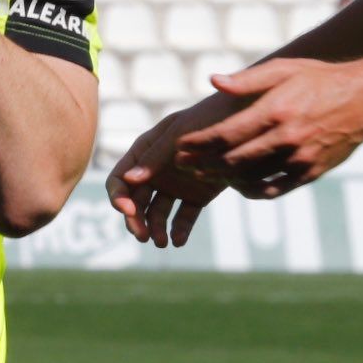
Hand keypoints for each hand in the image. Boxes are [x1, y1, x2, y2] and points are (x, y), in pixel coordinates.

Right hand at [106, 95, 238, 246]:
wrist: (243, 122)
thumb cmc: (206, 119)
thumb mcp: (177, 133)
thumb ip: (154, 157)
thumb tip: (130, 181)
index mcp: (143, 154)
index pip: (120, 180)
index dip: (118, 197)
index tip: (127, 211)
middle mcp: (155, 172)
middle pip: (136, 202)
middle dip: (136, 220)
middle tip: (143, 236)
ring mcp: (176, 185)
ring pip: (157, 213)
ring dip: (155, 229)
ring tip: (162, 243)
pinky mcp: (197, 196)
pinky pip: (184, 217)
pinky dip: (179, 230)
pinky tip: (178, 240)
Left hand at [174, 57, 362, 198]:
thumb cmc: (320, 80)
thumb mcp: (284, 69)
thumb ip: (247, 79)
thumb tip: (213, 81)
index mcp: (275, 111)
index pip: (225, 135)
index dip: (197, 144)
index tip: (179, 146)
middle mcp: (286, 138)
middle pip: (232, 161)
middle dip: (201, 165)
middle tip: (182, 164)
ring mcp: (299, 159)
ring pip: (249, 179)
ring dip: (221, 179)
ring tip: (203, 173)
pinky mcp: (310, 174)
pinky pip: (272, 190)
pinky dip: (249, 191)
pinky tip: (235, 183)